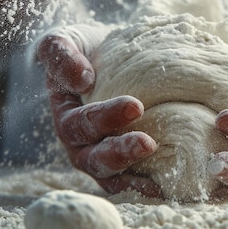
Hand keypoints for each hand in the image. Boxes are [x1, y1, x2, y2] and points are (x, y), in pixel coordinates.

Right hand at [37, 25, 160, 196]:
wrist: (103, 59)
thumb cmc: (84, 50)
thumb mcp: (66, 40)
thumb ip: (62, 54)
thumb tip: (81, 79)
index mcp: (65, 116)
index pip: (79, 124)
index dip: (104, 118)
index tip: (135, 106)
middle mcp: (79, 144)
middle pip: (93, 159)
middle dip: (119, 153)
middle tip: (147, 143)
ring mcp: (98, 157)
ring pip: (111, 177)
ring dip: (134, 174)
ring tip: (161, 171)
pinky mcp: (120, 166)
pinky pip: (128, 183)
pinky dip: (144, 187)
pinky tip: (165, 186)